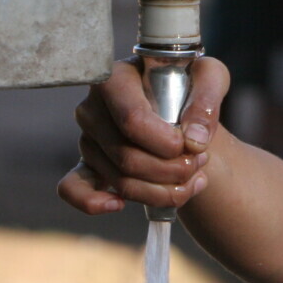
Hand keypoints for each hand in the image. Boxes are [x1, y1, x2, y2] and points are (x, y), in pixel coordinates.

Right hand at [58, 57, 230, 214]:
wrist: (181, 104)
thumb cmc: (191, 84)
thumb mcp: (209, 77)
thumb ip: (207, 100)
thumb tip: (194, 140)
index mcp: (115, 79)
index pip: (132, 120)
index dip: (165, 143)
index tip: (192, 146)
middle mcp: (93, 108)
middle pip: (126, 156)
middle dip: (171, 170)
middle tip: (200, 162)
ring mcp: (88, 137)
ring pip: (119, 180)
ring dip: (161, 190)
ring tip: (193, 178)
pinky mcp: (87, 163)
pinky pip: (73, 188)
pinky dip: (94, 203)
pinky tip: (118, 204)